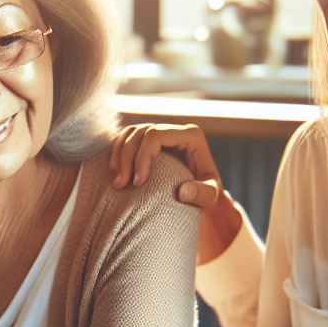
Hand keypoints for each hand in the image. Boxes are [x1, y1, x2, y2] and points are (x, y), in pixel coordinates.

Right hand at [108, 124, 241, 264]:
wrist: (203, 191)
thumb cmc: (207, 193)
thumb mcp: (211, 196)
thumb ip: (202, 194)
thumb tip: (182, 191)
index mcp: (190, 135)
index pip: (156, 136)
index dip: (142, 157)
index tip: (138, 183)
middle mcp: (174, 129)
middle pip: (140, 133)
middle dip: (126, 158)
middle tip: (121, 185)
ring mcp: (160, 132)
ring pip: (130, 133)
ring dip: (118, 155)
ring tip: (117, 181)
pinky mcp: (150, 140)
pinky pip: (127, 138)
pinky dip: (118, 153)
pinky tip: (116, 172)